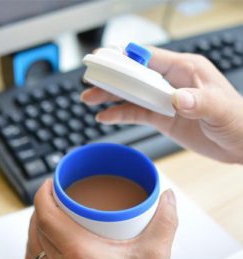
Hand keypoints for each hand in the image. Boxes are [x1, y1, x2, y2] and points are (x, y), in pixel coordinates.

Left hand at [25, 179, 176, 258]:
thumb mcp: (156, 256)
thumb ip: (164, 221)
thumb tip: (167, 199)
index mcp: (80, 255)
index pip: (47, 217)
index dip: (43, 195)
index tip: (51, 183)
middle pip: (38, 229)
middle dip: (42, 206)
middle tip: (55, 195)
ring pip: (33, 248)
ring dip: (36, 227)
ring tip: (49, 215)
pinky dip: (35, 250)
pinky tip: (44, 247)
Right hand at [81, 47, 242, 163]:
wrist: (238, 143)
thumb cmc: (236, 119)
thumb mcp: (220, 108)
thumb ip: (199, 102)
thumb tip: (176, 98)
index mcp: (185, 70)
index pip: (149, 58)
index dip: (125, 58)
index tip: (103, 58)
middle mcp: (171, 82)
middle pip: (135, 76)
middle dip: (111, 77)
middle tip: (89, 80)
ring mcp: (165, 101)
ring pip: (132, 95)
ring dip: (110, 96)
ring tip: (89, 98)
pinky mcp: (162, 117)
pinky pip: (137, 114)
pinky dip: (120, 114)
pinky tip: (105, 117)